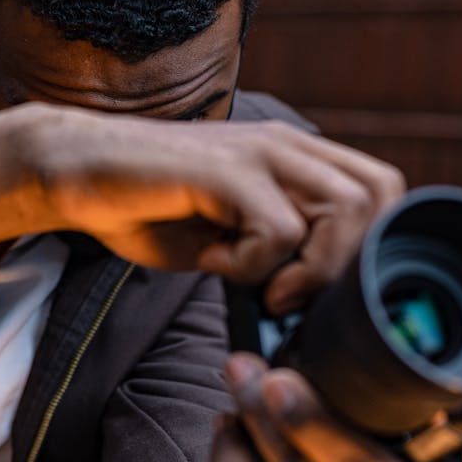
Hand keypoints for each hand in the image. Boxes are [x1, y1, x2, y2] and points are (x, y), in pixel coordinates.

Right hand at [0, 104, 402, 312]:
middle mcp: (289, 146)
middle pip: (380, 196)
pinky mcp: (225, 169)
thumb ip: (279, 259)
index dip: (370, 246)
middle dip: (346, 264)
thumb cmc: (152, 210)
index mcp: (298, 159)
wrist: (78, 173)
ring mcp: (260, 152)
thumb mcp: (231, 241)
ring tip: (259, 286)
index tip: (322, 293)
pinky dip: (252, 266)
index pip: (382, 190)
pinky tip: (212, 262)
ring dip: (309, 268)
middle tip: (294, 294)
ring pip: (345, 209)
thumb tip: (315, 315)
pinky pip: (278, 229)